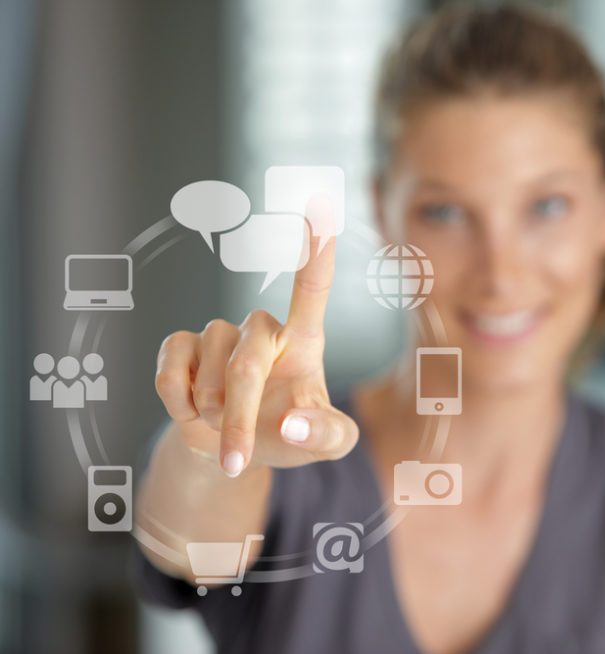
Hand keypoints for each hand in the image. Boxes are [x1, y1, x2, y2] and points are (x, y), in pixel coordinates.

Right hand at [154, 234, 357, 476]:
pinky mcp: (181, 346)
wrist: (238, 451)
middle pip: (246, 363)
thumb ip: (328, 436)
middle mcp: (262, 329)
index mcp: (303, 341)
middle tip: (238, 458)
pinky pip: (170, 373)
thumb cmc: (291, 435)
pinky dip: (179, 404)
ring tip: (224, 420)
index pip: (310, 289)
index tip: (321, 204)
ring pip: (209, 375)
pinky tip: (192, 409)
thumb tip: (292, 422)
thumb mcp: (328, 444)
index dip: (315, 250)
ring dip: (213, 415)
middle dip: (238, 419)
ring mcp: (219, 334)